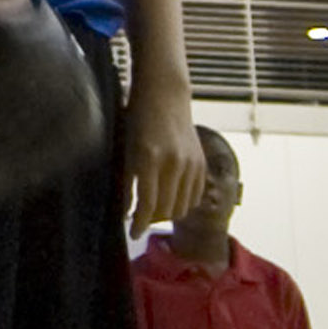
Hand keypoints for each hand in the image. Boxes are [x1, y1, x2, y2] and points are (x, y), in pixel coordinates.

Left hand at [127, 74, 206, 237]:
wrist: (165, 94)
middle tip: (140, 218)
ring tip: (155, 208)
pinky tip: (171, 196)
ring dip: (168, 213)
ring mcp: (191, 162)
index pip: (147, 204)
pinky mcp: (201, 162)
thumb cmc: (138, 119)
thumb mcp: (126, 149)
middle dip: (152, 220)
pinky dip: (183, 202)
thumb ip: (127, 182)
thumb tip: (126, 212)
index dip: (139, 224)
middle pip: (166, 210)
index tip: (132, 234)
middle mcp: (174, 162)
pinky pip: (195, 196)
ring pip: (183, 207)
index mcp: (150, 158)